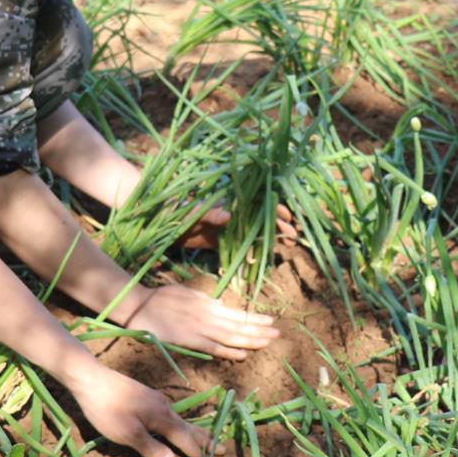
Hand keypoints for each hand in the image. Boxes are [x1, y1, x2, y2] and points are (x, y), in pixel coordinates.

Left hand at [67, 370, 214, 456]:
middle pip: (189, 427)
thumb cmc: (107, 408)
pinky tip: (176, 424)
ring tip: (207, 438)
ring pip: (180, 419)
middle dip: (205, 440)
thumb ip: (150, 447)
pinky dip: (180, 424)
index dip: (197, 453)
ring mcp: (155, 400)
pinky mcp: (145, 397)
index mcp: (162, 417)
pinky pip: (170, 414)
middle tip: (223, 448)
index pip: (185, 440)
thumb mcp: (127, 433)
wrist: (91, 377)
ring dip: (194, 431)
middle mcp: (164, 407)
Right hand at [126, 283, 280, 360]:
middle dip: (258, 330)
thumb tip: (220, 304)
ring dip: (250, 340)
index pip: (235, 314)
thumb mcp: (185, 292)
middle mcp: (207, 316)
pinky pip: (212, 347)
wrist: (138, 305)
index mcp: (206, 305)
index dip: (254, 319)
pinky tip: (242, 355)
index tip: (270, 322)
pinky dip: (228, 351)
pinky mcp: (188, 340)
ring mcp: (199, 328)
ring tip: (267, 342)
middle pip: (237, 325)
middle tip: (278, 334)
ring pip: (230, 336)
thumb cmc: (160, 297)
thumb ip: (203, 298)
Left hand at [178, 203, 300, 249]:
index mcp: (230, 202)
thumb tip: (228, 215)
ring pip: (255, 231)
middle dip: (278, 224)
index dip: (274, 208)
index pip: (258, 202)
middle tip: (293, 234)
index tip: (287, 216)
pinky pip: (242, 245)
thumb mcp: (195, 211)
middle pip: (261, 217)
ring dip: (271, 236)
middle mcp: (233, 214)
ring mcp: (229, 228)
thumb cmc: (180, 212)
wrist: (164, 226)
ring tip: (288, 243)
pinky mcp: (222, 241)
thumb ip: (211, 212)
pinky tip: (267, 254)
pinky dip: (255, 248)